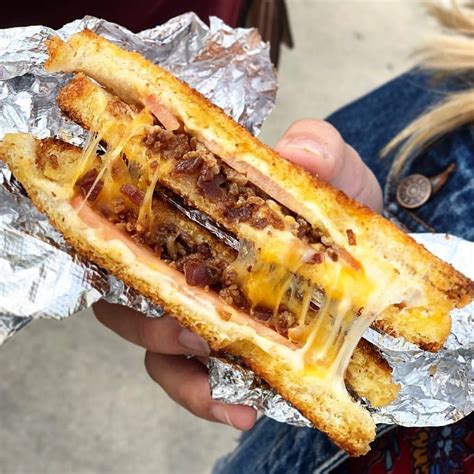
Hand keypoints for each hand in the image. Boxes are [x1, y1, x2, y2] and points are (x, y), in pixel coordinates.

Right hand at [95, 119, 381, 429]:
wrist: (376, 252)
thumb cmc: (338, 202)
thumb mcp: (335, 167)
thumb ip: (318, 148)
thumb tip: (294, 153)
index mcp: (200, 220)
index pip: (141, 228)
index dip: (120, 242)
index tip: (122, 256)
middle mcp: (195, 269)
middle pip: (137, 301)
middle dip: (150, 324)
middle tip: (187, 330)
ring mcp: (213, 312)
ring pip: (162, 351)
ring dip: (177, 369)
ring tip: (215, 378)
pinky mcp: (238, 349)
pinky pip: (206, 383)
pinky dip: (214, 401)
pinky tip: (241, 411)